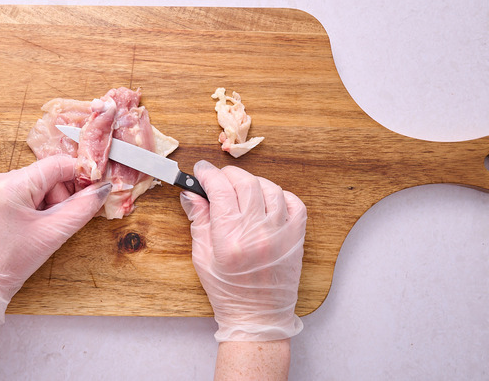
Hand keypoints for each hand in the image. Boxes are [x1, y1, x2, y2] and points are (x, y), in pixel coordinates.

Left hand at [0, 154, 111, 326]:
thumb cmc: (10, 263)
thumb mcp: (53, 234)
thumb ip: (82, 208)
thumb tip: (101, 189)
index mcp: (11, 185)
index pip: (56, 164)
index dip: (79, 176)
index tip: (91, 191)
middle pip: (46, 174)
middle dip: (60, 196)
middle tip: (58, 221)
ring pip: (34, 183)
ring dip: (47, 202)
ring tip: (41, 228)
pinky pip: (20, 191)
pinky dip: (32, 205)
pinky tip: (29, 225)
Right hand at [180, 160, 305, 340]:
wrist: (258, 317)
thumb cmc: (227, 291)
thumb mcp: (202, 257)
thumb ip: (198, 220)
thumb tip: (191, 192)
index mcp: (230, 239)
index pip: (220, 190)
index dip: (208, 174)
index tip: (201, 170)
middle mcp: (258, 233)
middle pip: (245, 182)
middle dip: (228, 175)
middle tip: (218, 180)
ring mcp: (281, 234)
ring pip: (269, 188)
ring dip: (252, 183)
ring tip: (241, 191)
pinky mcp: (297, 238)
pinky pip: (293, 202)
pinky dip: (279, 195)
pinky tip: (266, 201)